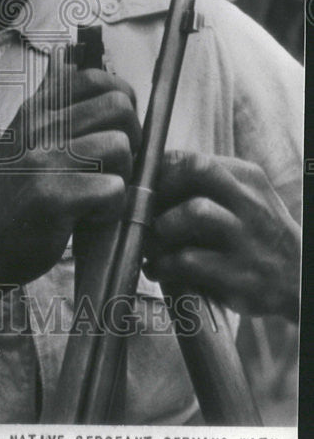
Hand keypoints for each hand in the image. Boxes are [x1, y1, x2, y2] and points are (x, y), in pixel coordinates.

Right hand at [0, 59, 140, 287]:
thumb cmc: (18, 193)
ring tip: (96, 192)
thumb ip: (54, 105)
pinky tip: (88, 215)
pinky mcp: (52, 195)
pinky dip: (111, 208)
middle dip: (131, 138)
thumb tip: (79, 64)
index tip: (116, 126)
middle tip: (115, 164)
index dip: (120, 99)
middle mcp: (37, 127)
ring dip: (121, 176)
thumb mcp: (25, 137)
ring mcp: (43, 160)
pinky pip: (114, 189)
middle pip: (119, 107)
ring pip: (121, 148)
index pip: (95, 77)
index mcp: (36, 110)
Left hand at [145, 151, 299, 320]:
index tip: (141, 190)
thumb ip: (209, 184)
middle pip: (197, 170)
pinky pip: (189, 261)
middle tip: (141, 212)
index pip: (193, 157)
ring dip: (159, 229)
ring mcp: (247, 238)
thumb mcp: (246, 199)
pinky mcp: (241, 275)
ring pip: (194, 212)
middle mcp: (250, 202)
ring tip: (148, 244)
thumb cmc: (259, 236)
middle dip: (160, 189)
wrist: (301, 281)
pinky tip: (156, 270)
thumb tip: (149, 178)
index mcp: (247, 179)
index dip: (158, 172)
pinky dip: (163, 265)